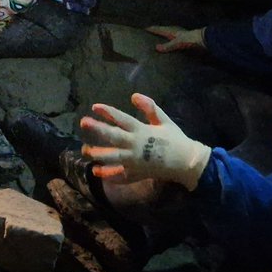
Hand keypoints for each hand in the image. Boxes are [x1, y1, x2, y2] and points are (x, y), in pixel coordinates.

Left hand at [80, 93, 211, 190]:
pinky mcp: (137, 173)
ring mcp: (135, 161)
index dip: (108, 112)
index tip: (95, 107)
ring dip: (98, 153)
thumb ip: (150, 108)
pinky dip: (108, 174)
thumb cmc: (176, 140)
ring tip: (85, 150)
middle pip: (113, 137)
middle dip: (98, 129)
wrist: (187, 163)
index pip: (122, 119)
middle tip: (84, 122)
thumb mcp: (165, 121)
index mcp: (142, 131)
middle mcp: (136, 146)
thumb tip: (134, 95)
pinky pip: (120, 175)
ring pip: (112, 157)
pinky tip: (96, 171)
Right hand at [145, 25, 205, 52]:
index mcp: (170, 30)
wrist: (202, 40)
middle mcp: (173, 31)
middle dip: (155, 32)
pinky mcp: (182, 40)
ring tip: (156, 40)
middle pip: (161, 30)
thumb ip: (168, 46)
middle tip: (148, 34)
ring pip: (166, 35)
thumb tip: (156, 48)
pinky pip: (171, 40)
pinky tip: (167, 46)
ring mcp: (178, 35)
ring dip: (161, 36)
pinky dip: (167, 41)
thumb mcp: (177, 42)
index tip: (143, 29)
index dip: (151, 29)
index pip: (158, 29)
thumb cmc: (190, 39)